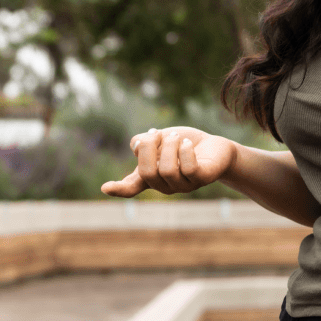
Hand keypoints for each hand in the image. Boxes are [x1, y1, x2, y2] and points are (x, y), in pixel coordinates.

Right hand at [101, 126, 236, 197]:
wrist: (215, 147)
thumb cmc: (183, 144)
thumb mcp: (158, 139)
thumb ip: (142, 143)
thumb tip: (136, 146)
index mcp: (151, 177)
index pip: (131, 187)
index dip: (119, 188)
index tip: (105, 188)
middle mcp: (165, 185)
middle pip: (147, 172)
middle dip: (149, 147)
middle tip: (158, 132)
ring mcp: (183, 186)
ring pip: (167, 170)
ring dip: (169, 146)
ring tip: (177, 137)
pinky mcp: (202, 179)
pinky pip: (188, 168)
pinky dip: (185, 150)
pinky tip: (188, 144)